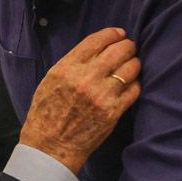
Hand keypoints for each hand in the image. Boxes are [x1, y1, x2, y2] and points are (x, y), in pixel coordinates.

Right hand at [19, 27, 139, 173]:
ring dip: (134, 63)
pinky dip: (135, 84)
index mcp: (67, 68)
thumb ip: (72, 63)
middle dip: (127, 46)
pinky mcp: (114, 111)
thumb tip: (98, 49)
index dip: (112, 34)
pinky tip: (130, 85)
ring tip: (131, 65)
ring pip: (130, 68)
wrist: (50, 146)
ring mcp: (102, 95)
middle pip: (119, 50)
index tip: (119, 34)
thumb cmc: (46, 113)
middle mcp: (85, 78)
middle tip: (128, 48)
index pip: (97, 40)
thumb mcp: (50, 80)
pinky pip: (134, 89)